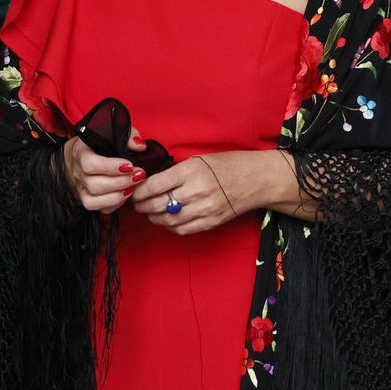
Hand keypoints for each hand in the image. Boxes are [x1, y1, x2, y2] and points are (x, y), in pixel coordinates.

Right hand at [61, 135, 145, 212]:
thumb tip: (139, 146)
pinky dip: (114, 205)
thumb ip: (127, 135)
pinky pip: (98, 208)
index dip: (110, 167)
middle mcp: (78, 172)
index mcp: (81, 153)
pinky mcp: (88, 199)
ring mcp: (81, 188)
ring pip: (93, 199)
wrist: (86, 154)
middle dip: (120, 183)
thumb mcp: (113, 132)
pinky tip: (126, 195)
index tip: (130, 165)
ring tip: (133, 187)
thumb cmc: (101, 143)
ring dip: (117, 196)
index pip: (90, 164)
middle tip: (138, 176)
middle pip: (93, 184)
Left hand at [131, 150, 275, 234]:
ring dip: (154, 217)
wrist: (256, 179)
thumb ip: (175, 172)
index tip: (134, 190)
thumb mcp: (198, 160)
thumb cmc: (226, 165)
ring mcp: (204, 209)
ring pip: (167, 220)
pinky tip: (167, 219)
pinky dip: (170, 226)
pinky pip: (182, 229)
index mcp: (191, 171)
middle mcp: (196, 191)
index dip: (139, 190)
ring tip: (149, 211)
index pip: (154, 185)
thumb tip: (150, 182)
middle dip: (142, 206)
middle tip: (137, 203)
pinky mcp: (210, 222)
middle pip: (158, 204)